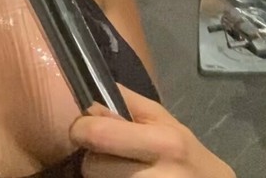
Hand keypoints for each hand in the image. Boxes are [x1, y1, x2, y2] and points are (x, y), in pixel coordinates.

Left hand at [69, 84, 235, 177]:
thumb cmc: (182, 151)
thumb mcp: (162, 119)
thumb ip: (125, 102)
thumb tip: (89, 96)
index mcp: (162, 142)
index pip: (97, 134)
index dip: (82, 129)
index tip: (86, 129)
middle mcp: (157, 175)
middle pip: (92, 166)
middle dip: (93, 158)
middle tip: (109, 155)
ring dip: (102, 176)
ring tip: (123, 170)